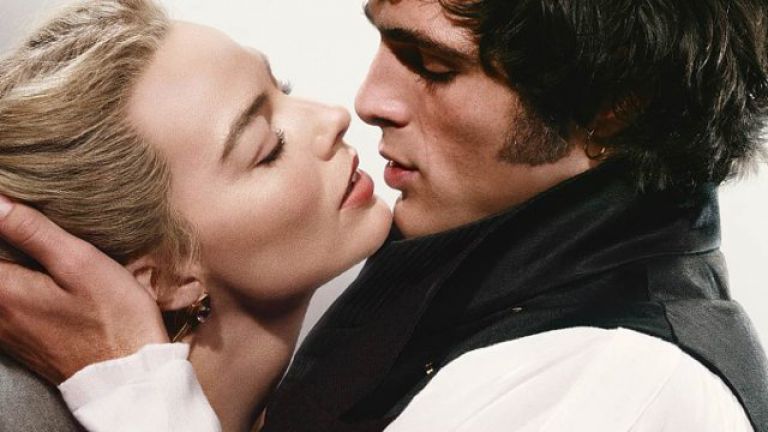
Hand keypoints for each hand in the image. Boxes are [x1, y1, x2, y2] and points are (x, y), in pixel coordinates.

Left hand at [0, 196, 168, 383]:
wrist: (128, 375)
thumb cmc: (112, 319)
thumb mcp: (80, 263)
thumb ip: (32, 230)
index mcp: (3, 290)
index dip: (5, 222)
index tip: (21, 211)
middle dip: (9, 242)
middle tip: (30, 222)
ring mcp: (4, 331)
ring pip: (1, 284)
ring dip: (14, 262)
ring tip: (41, 248)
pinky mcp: (20, 341)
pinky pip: (6, 304)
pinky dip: (17, 283)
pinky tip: (44, 276)